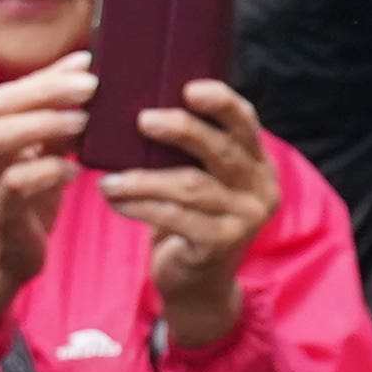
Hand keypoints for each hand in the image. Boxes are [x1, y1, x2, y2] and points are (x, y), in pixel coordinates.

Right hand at [0, 55, 93, 324]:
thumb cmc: (27, 192)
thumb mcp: (43, 149)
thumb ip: (59, 116)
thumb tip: (90, 74)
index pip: (13, 89)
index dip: (50, 74)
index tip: (90, 62)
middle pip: (0, 104)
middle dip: (46, 91)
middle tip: (92, 86)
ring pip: (0, 140)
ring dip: (43, 125)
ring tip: (82, 122)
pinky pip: (14, 185)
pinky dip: (45, 174)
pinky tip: (72, 172)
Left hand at [94, 81, 277, 348]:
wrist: (198, 283)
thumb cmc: (190, 219)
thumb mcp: (200, 180)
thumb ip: (191, 151)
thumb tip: (141, 103)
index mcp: (258, 164)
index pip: (247, 123)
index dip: (222, 103)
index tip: (189, 88)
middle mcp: (261, 188)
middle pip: (222, 150)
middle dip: (182, 130)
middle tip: (142, 120)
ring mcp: (245, 218)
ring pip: (192, 186)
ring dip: (144, 178)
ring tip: (110, 177)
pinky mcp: (221, 243)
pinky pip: (175, 217)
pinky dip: (139, 206)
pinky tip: (115, 199)